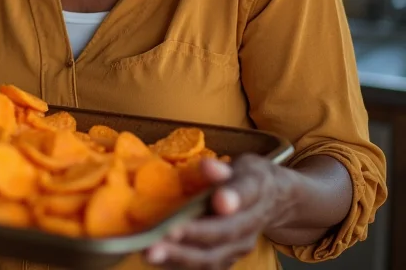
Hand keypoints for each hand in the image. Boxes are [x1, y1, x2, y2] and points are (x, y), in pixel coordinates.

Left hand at [145, 155, 295, 268]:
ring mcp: (240, 247)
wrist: (273, 203)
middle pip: (225, 232)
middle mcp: (250, 224)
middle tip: (164, 234)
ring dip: (181, 257)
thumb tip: (207, 165)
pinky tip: (157, 259)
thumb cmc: (246, 179)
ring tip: (151, 252)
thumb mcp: (240, 165)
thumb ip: (222, 169)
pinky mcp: (228, 259)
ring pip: (213, 257)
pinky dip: (180, 265)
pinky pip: (206, 266)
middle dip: (194, 235)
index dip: (232, 198)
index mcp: (255, 191)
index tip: (219, 201)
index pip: (245, 193)